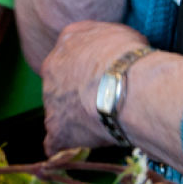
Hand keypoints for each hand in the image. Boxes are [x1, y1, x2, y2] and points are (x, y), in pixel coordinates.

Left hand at [40, 20, 151, 154]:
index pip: (72, 54)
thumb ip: (108, 43)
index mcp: (68, 41)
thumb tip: (117, 54)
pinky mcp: (57, 128)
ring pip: (58, 110)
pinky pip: (55, 141)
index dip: (88, 69)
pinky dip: (67, 145)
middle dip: (77, 93)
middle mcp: (52, 68)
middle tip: (102, 102)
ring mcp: (51, 99)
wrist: (127, 87)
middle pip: (60, 82)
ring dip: (74, 118)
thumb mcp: (122, 35)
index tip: (102, 79)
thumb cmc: (131, 59)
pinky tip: (80, 148)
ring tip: (99, 126)